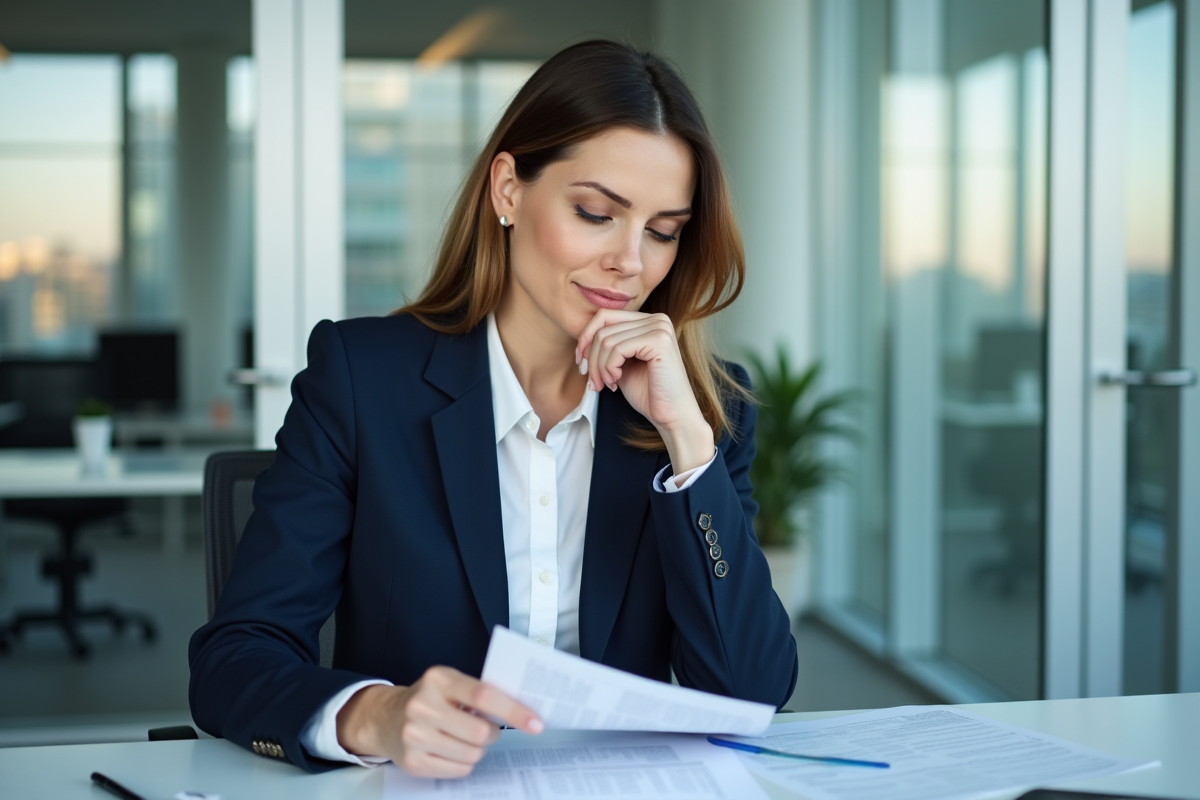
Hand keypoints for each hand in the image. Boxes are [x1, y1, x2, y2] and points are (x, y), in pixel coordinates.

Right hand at [335, 666, 542, 777]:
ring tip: (465, 738)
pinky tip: (452, 749)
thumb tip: (521, 710)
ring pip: (472, 754)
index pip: (484, 696)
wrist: (385, 717)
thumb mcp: (449, 683)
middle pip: (481, 732)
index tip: (535, 722)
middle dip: (492, 734)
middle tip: (486, 729)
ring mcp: (415, 736)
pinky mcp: (413, 762)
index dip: (514, 710)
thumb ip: (479, 692)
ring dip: (478, 749)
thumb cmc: (428, 698)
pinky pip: (459, 770)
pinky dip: (464, 763)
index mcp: (438, 679)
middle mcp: (423, 706)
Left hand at [575, 310, 714, 473]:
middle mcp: (657, 319)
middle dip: (591, 358)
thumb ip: (607, 346)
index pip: (605, 316)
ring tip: (606, 385)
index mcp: (649, 320)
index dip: (586, 338)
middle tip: (594, 382)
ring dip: (599, 367)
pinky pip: (616, 349)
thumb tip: (581, 340)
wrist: (672, 416)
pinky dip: (609, 368)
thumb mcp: (621, 364)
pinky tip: (616, 382)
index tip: (581, 362)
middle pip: (603, 327)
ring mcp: (659, 328)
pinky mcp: (659, 341)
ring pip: (606, 339)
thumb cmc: (648, 393)